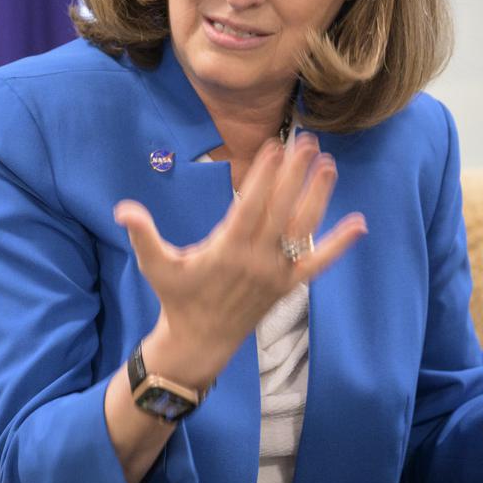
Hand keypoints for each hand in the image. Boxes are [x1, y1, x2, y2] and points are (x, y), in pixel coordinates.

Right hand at [113, 134, 366, 386]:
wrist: (199, 341)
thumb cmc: (176, 297)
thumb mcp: (155, 265)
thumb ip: (143, 235)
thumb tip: (123, 210)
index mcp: (226, 250)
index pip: (250, 205)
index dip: (263, 176)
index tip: (274, 146)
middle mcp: (256, 260)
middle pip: (281, 210)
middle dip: (295, 174)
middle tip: (308, 141)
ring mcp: (275, 273)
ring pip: (303, 229)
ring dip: (318, 196)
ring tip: (329, 165)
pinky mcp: (288, 286)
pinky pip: (318, 263)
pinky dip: (339, 245)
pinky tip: (359, 224)